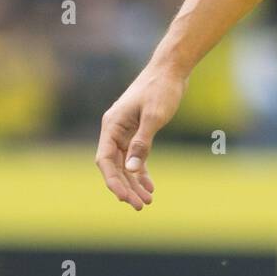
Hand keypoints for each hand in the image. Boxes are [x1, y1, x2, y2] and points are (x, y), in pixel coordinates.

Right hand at [95, 64, 186, 209]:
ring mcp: (126, 131)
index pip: (105, 160)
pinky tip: (150, 186)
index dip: (113, 181)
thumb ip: (142, 143)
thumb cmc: (161, 89)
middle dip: (126, 187)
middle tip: (141, 206)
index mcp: (112, 125)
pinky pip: (136, 156)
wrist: (172, 69)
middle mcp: (115, 130)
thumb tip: (130, 170)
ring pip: (125, 164)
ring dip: (134, 183)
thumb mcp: (154, 116)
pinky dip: (142, 171)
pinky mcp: (138, 130)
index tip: (125, 198)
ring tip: (147, 201)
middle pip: (115, 166)